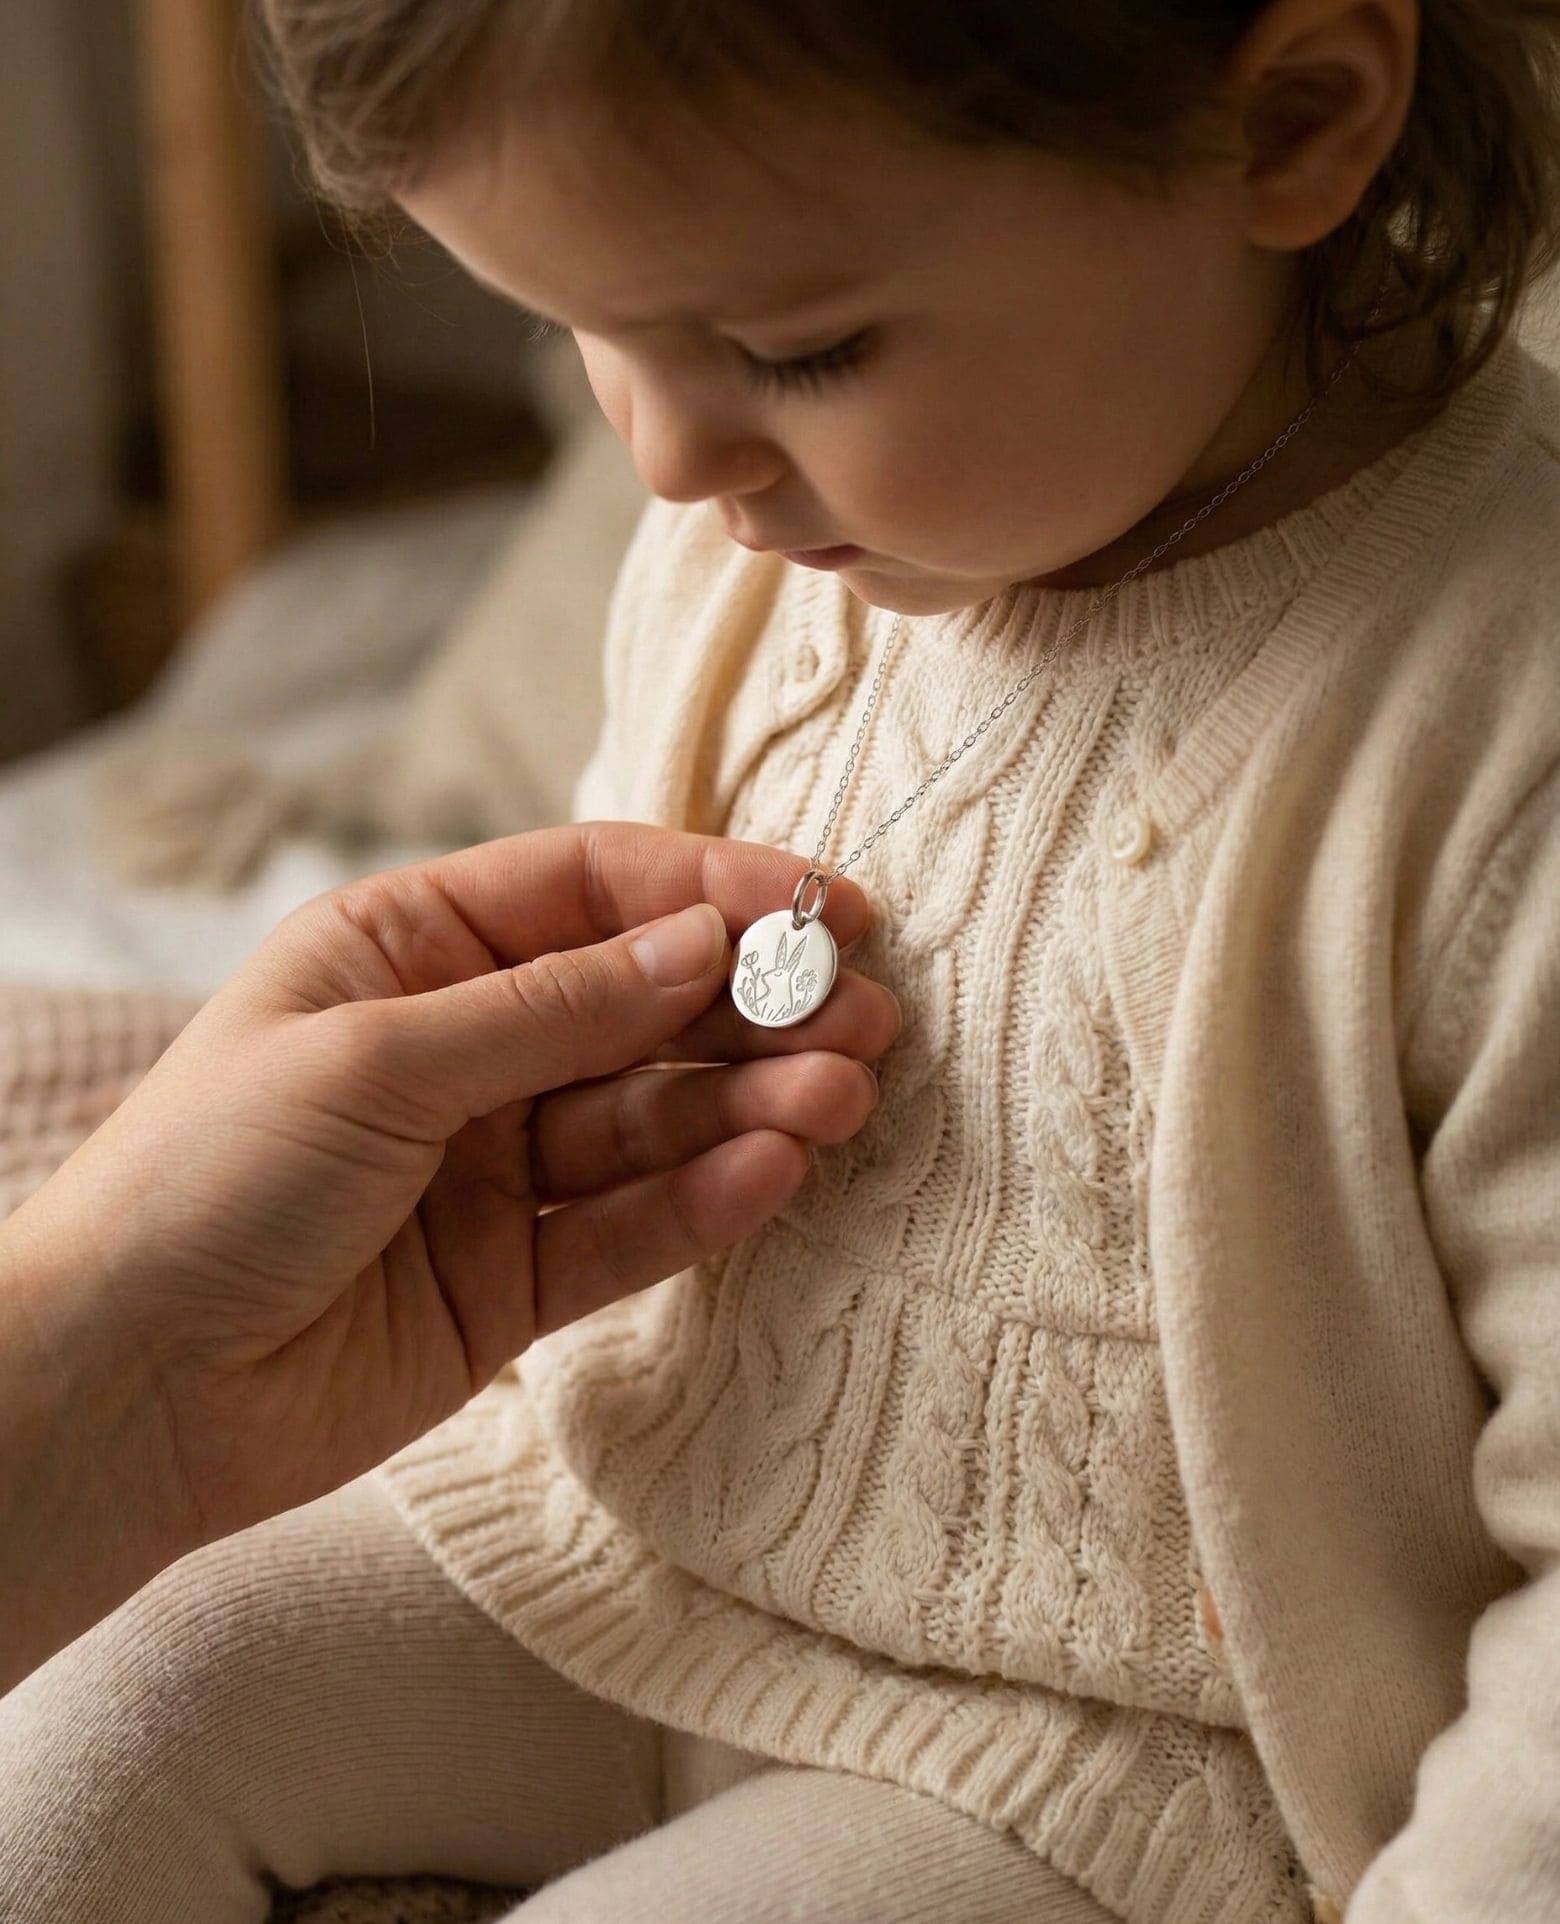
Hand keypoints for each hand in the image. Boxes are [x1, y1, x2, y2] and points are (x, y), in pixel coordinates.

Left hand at [5, 823, 898, 1583]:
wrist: (125, 1389)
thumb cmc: (207, 1178)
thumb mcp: (376, 1056)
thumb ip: (553, 1009)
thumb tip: (704, 942)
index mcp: (411, 951)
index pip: (591, 892)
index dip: (711, 891)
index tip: (823, 906)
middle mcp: (466, 1047)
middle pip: (643, 1005)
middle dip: (754, 1004)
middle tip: (858, 1016)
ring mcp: (496, 1165)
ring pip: (653, 1118)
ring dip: (750, 1102)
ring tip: (837, 1096)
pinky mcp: (517, 1276)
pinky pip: (631, 1226)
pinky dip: (705, 1199)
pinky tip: (773, 1171)